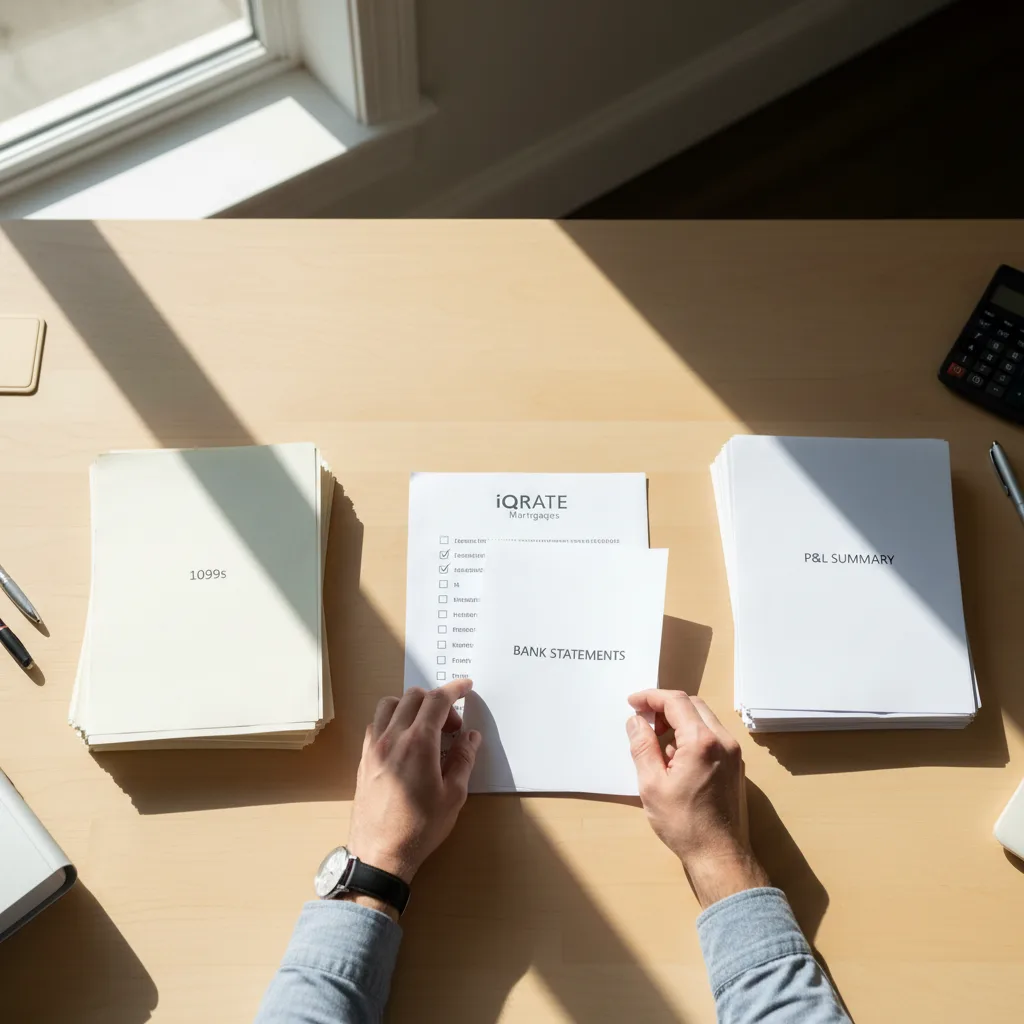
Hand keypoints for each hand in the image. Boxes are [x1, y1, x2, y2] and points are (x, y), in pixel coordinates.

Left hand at [347, 679, 480, 887]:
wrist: (379, 854)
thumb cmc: (420, 828)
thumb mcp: (453, 796)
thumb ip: (463, 760)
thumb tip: (470, 737)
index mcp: (418, 743)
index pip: (436, 701)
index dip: (454, 689)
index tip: (466, 687)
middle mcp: (392, 738)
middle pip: (413, 697)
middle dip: (437, 701)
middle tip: (451, 726)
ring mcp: (374, 747)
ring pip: (389, 704)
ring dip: (411, 705)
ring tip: (426, 727)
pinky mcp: (364, 758)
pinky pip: (376, 723)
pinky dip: (393, 719)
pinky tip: (405, 740)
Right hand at [626, 690, 768, 908]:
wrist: (720, 856)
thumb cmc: (683, 823)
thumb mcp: (652, 784)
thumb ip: (642, 746)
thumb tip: (635, 721)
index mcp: (702, 741)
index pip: (676, 702)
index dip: (651, 697)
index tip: (632, 703)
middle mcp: (723, 740)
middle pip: (693, 705)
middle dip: (665, 707)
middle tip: (643, 721)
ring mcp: (733, 753)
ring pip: (704, 719)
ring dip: (679, 720)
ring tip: (657, 742)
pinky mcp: (736, 766)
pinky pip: (712, 736)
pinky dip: (692, 735)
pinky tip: (676, 757)